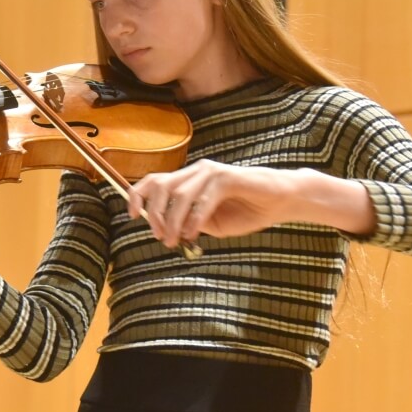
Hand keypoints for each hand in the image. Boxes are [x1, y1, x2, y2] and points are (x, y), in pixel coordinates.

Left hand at [128, 159, 375, 249]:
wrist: (280, 202)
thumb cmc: (246, 211)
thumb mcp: (210, 223)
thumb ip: (188, 222)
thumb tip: (165, 228)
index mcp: (189, 179)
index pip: (154, 180)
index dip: (137, 195)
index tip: (131, 216)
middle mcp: (197, 171)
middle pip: (161, 185)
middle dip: (154, 214)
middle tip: (161, 237)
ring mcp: (212, 172)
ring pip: (179, 194)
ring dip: (172, 220)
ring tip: (175, 240)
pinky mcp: (227, 177)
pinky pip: (202, 199)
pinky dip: (193, 218)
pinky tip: (193, 233)